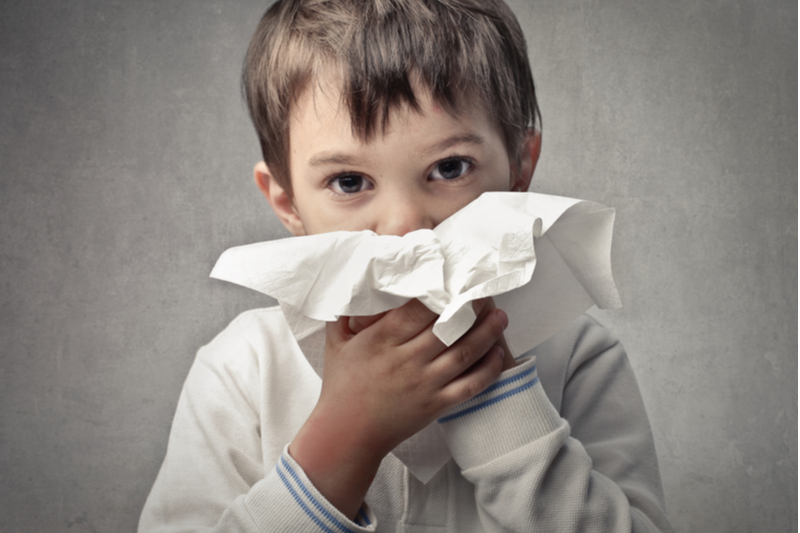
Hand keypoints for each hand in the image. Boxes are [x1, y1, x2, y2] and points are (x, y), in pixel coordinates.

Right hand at [289, 298, 508, 518]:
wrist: (347, 434)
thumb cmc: (341, 386)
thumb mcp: (336, 344)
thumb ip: (344, 314)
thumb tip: (354, 284)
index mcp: (381, 341)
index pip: (418, 311)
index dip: (441, 294)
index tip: (456, 280)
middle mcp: (406, 360)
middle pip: (448, 328)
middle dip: (471, 308)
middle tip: (485, 293)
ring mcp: (424, 384)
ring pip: (464, 353)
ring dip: (487, 333)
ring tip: (500, 316)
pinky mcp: (436, 405)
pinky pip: (469, 385)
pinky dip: (487, 369)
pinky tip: (497, 353)